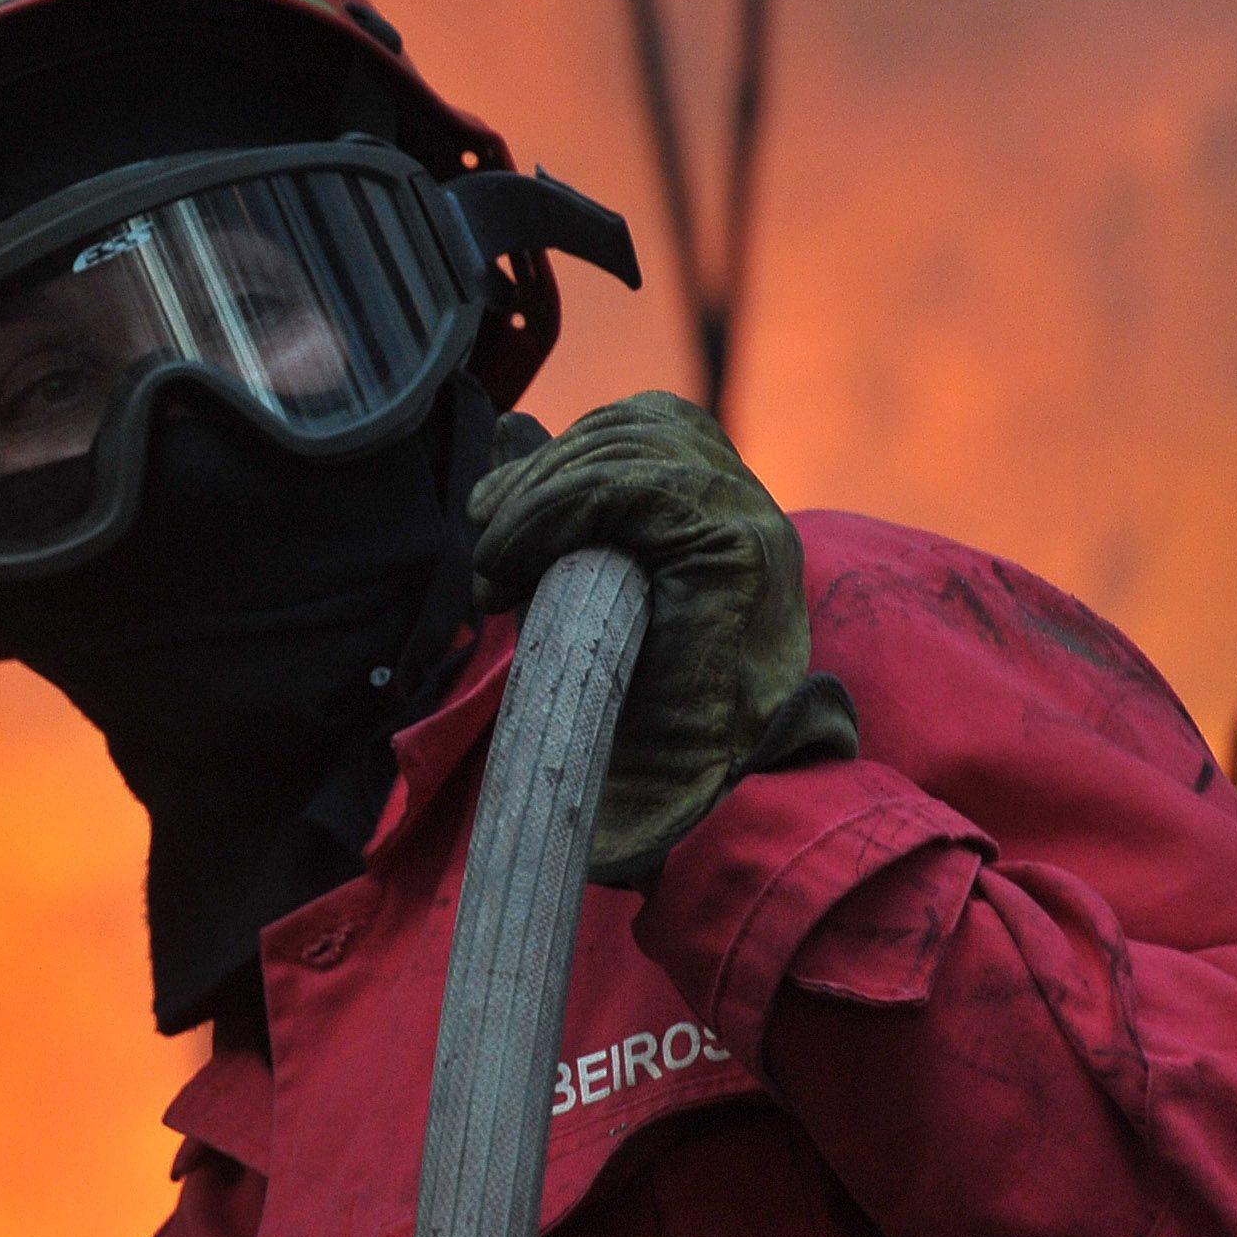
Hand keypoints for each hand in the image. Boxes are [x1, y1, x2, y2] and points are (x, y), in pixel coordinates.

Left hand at [467, 391, 856, 886]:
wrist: (686, 809)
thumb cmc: (635, 726)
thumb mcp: (582, 592)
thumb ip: (558, 510)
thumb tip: (512, 427)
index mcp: (724, 518)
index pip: (648, 428)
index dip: (565, 455)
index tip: (497, 514)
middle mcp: (749, 511)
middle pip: (638, 427)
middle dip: (542, 470)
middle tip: (484, 533)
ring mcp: (751, 524)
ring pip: (629, 449)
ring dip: (537, 494)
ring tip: (493, 557)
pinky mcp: (736, 549)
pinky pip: (630, 488)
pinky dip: (553, 510)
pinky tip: (513, 556)